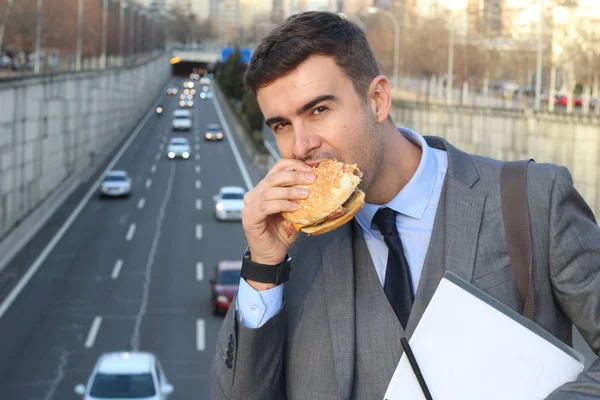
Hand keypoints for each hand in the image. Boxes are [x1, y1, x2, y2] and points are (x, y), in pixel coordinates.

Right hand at [242, 159, 315, 288]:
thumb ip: (301, 197)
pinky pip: (266, 206)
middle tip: (312, 179)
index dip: (294, 165)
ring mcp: (249, 206)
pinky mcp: (249, 218)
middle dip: (295, 175)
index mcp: (264, 188)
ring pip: (269, 191)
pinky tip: (294, 207)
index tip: (311, 169)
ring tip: (306, 194)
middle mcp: (254, 194)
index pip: (277, 168)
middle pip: (274, 177)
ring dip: (290, 191)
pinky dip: (282, 204)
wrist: (271, 255)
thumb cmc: (283, 232)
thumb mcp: (295, 211)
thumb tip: (320, 184)